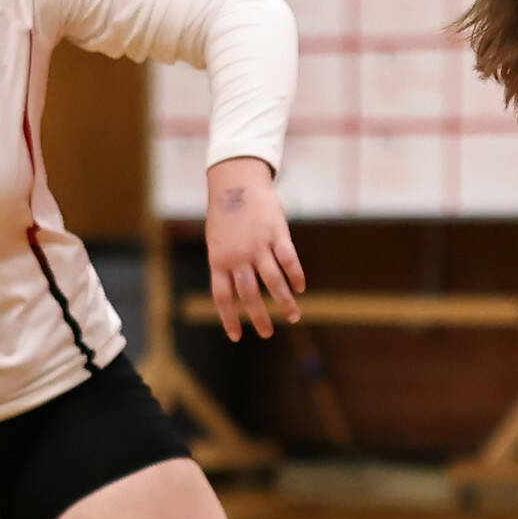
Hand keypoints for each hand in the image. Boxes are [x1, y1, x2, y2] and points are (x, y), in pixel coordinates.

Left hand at [204, 157, 305, 341]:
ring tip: (294, 317)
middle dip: (259, 317)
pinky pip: (289, 260)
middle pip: (250, 295)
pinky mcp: (276, 234)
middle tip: (268, 333)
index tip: (237, 336)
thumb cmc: (225, 214)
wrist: (235, 181)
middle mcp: (238, 256)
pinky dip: (296, 276)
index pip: (223, 297)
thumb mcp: (217, 241)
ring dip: (284, 303)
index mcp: (219, 260)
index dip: (229, 318)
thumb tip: (239, 291)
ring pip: (274, 282)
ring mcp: (258, 245)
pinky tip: (301, 288)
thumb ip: (226, 264)